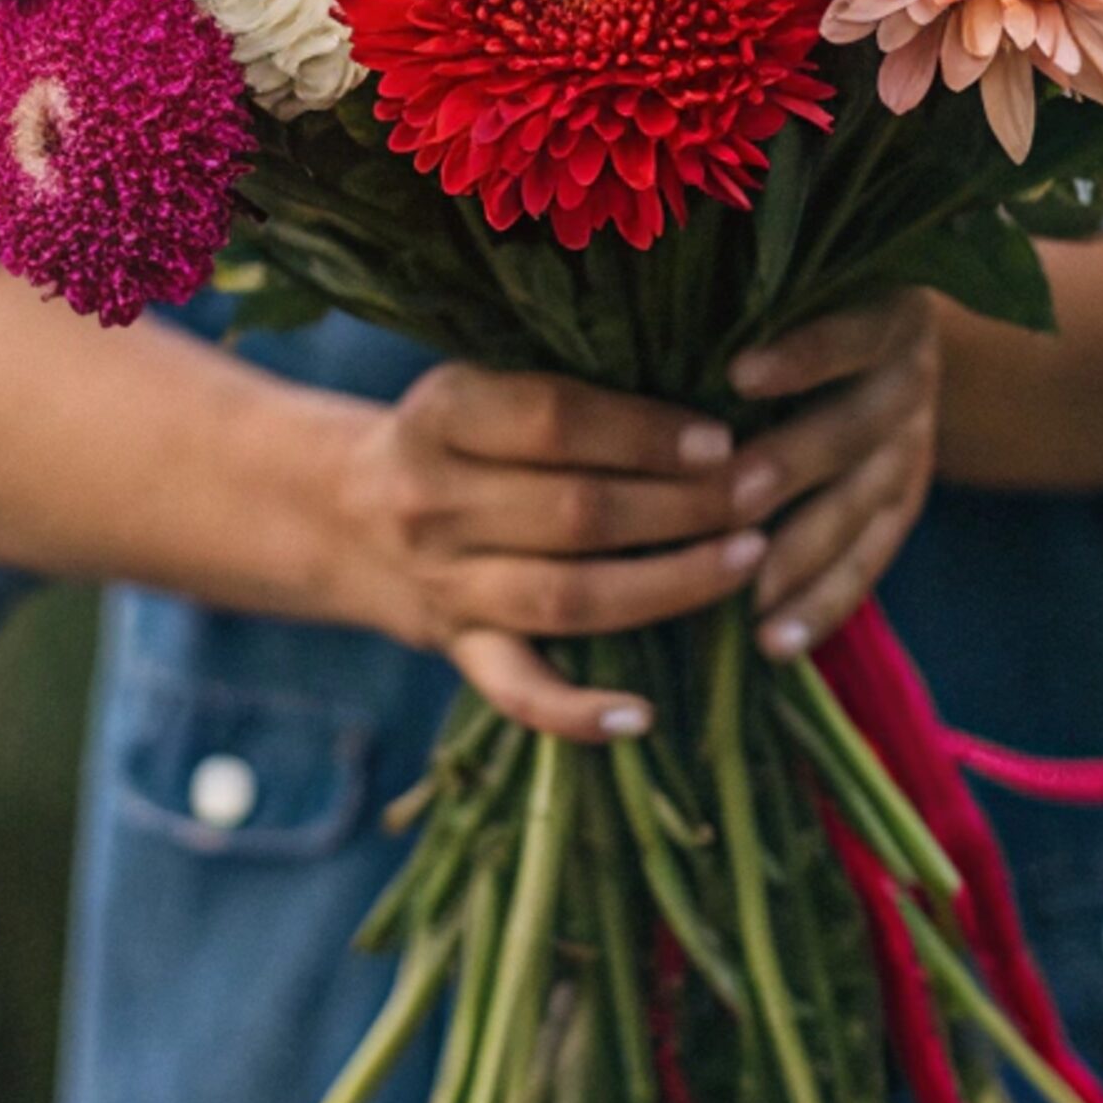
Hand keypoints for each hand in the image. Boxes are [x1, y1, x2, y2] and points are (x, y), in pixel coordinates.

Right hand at [332, 364, 779, 743]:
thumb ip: (565, 391)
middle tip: (764, 490)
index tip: (720, 438)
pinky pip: (516, 692)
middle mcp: (433, 500)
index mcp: (442, 413)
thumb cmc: (449, 435)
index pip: (554, 421)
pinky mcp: (457, 647)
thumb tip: (700, 404)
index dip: (645, 433)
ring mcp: (443, 583)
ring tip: (749, 558)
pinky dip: (577, 713)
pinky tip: (643, 716)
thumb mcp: (479, 385)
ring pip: (567, 596)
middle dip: (685, 504)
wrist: (337, 513)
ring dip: (670, 583)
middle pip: (577, 511)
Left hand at [727, 293, 941, 664]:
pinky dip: (824, 604)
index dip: (803, 355)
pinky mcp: (904, 505)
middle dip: (794, 464)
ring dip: (805, 555)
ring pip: (864, 507)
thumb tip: (628, 321)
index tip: (739, 374)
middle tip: (734, 499)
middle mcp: (906, 381)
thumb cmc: (789, 313)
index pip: (851, 332)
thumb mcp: (782, 293)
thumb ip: (729, 313)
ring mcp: (912, 448)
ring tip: (751, 598)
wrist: (884, 348)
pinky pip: (871, 561)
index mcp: (880, 314)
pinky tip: (776, 643)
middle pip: (856, 428)